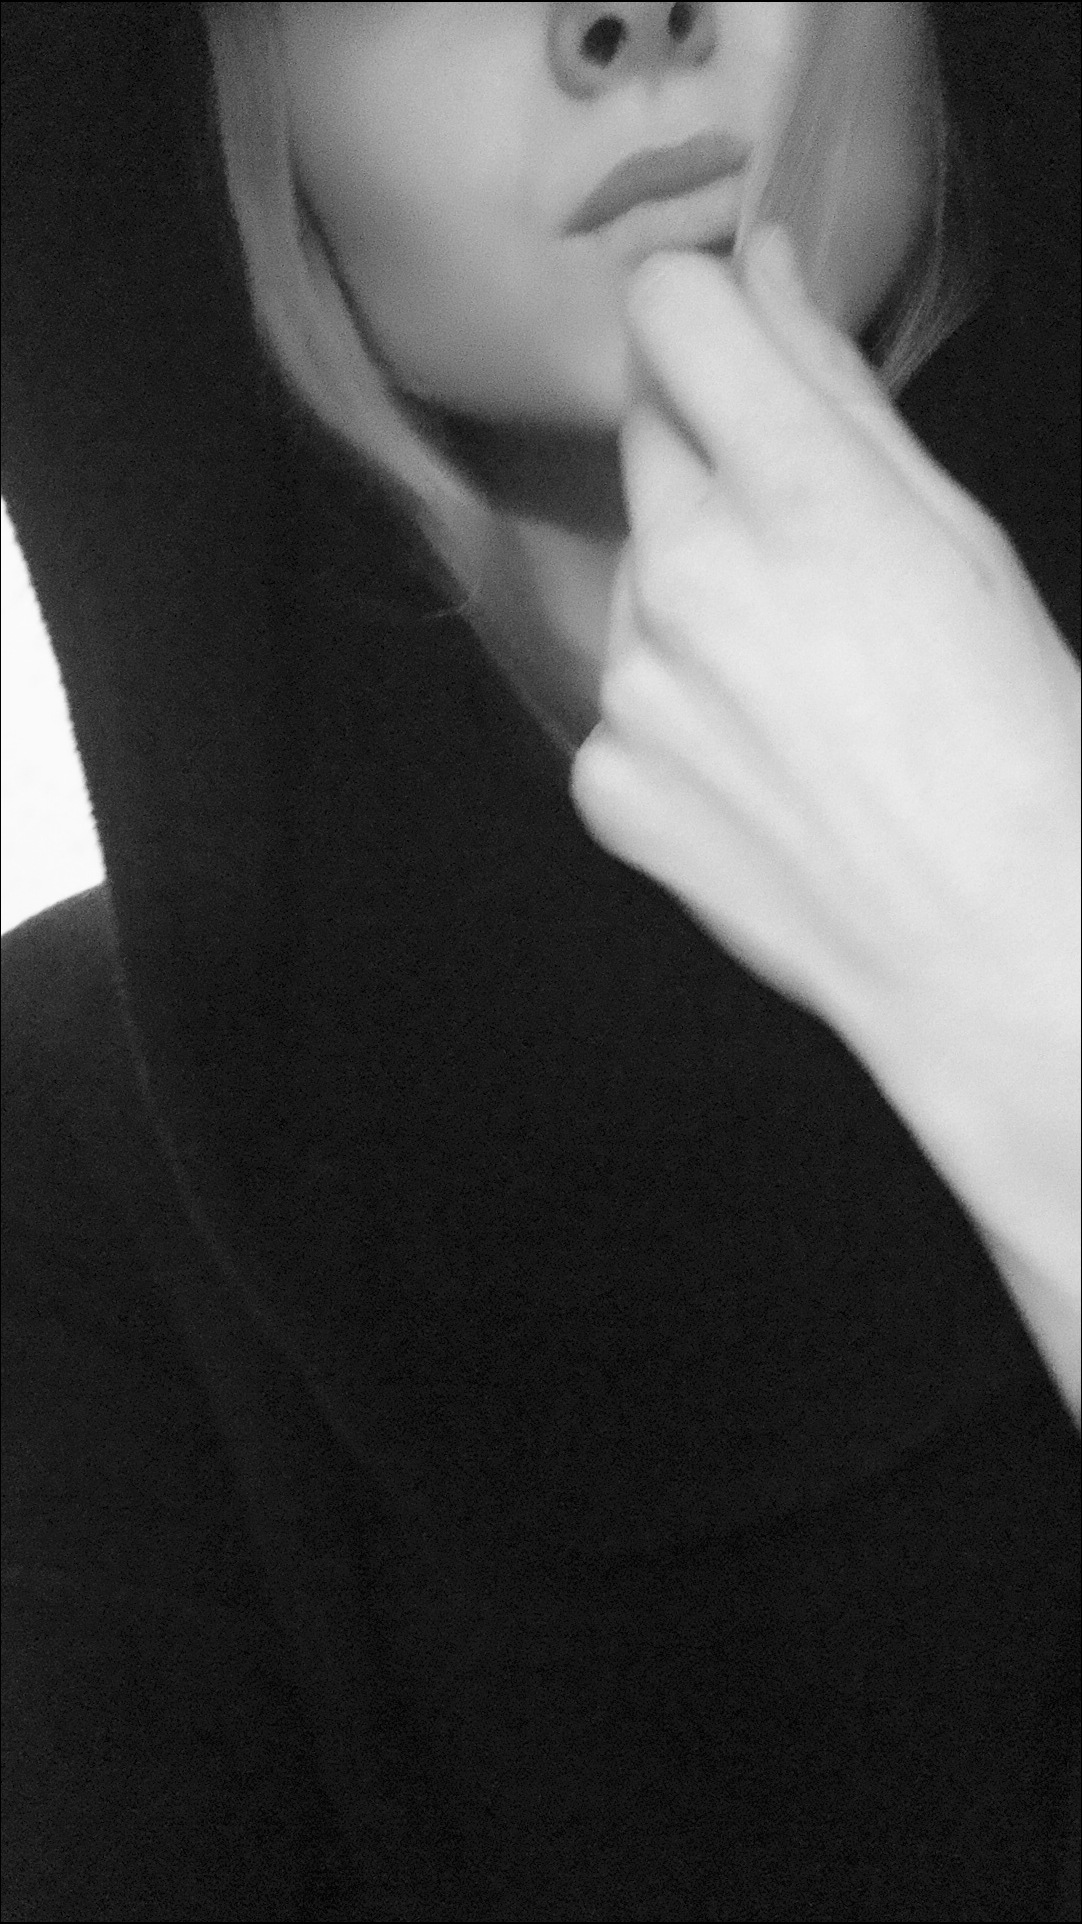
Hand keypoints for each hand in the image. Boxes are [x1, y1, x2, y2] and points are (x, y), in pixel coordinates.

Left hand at [571, 226, 1079, 1060]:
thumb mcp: (955, 538)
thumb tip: (759, 273)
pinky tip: (763, 770)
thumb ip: (834, 392)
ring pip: (636, 579)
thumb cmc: (1010, 738)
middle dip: (718, 473)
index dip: (708, 321)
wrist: (988, 944)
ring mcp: (630, 689)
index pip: (670, 313)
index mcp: (792, 493)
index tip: (741, 357)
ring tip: (802, 696)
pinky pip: (623, 701)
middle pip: (651, 445)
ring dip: (696, 602)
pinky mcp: (605, 780)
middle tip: (813, 571)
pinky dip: (677, 718)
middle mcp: (684, 577)